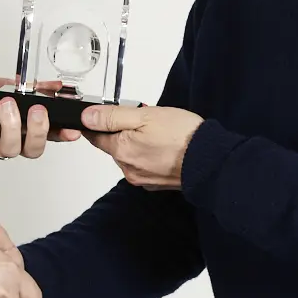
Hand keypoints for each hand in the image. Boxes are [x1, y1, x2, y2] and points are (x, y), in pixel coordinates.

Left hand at [0, 77, 82, 158]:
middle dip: (39, 131)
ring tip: (6, 103)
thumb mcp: (5, 86)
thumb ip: (30, 89)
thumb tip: (54, 87)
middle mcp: (13, 139)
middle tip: (37, 111)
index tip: (72, 128)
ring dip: (12, 125)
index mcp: (25, 126)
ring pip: (11, 148)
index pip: (50, 134)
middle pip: (33, 149)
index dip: (63, 134)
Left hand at [82, 105, 203, 189]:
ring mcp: (141, 178)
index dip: (99, 122)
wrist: (210, 160)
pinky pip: (144, 165)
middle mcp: (127, 168)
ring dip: (138, 144)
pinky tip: (165, 147)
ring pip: (130, 155)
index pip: (95, 136)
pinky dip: (150, 155)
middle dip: (124, 131)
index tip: (109, 114)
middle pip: (114, 145)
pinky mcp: (155, 183)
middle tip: (145, 121)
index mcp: (121, 150)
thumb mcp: (144, 115)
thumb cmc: (182, 136)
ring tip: (160, 134)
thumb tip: (87, 117)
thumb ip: (112, 116)